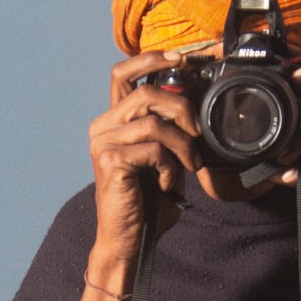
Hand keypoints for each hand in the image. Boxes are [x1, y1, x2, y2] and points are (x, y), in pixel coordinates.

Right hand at [70, 50, 205, 300]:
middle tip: (198, 132)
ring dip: (182, 144)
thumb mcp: (167, 158)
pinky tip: (167, 182)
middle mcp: (102, 127)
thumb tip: (197, 104)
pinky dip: (169, 164)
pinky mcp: (109, 162)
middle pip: (145, 91)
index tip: (183, 58)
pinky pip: (152, 147)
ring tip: (188, 166)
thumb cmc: (148, 202)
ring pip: (153, 121)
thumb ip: (173, 130)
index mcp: (113, 120)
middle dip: (181, 107)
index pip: (124, 73)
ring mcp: (102, 143)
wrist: (130, 241)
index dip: (153, 59)